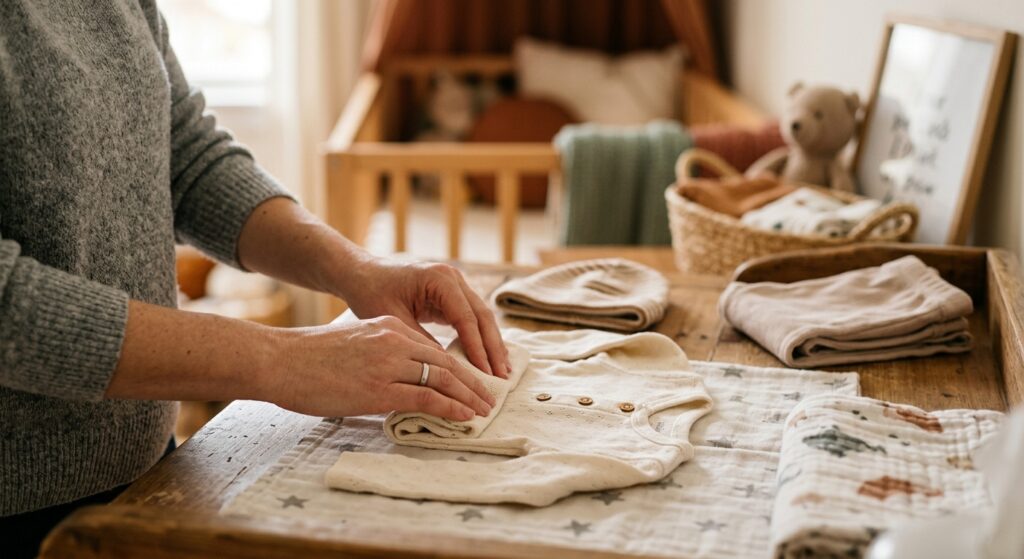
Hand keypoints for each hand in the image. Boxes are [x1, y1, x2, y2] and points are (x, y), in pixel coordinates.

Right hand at [262, 316, 495, 419]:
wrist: (278, 360)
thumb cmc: (308, 359)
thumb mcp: (354, 346)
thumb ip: (381, 357)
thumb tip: (398, 380)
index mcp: (389, 328)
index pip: (435, 350)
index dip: (460, 368)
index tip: (474, 382)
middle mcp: (395, 341)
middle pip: (447, 362)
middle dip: (473, 382)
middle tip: (490, 398)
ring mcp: (389, 364)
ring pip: (443, 379)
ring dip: (469, 397)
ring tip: (484, 410)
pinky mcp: (380, 388)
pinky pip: (427, 398)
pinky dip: (451, 408)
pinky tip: (464, 417)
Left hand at [337, 259, 510, 377]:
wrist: (362, 274)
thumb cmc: (372, 293)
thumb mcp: (393, 320)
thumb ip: (421, 341)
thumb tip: (447, 368)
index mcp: (439, 279)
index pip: (466, 317)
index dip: (477, 347)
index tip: (485, 373)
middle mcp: (453, 278)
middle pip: (482, 315)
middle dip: (493, 347)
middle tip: (502, 376)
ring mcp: (455, 285)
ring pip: (482, 317)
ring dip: (492, 343)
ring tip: (503, 370)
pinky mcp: (452, 295)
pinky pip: (472, 318)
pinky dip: (481, 338)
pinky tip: (489, 358)